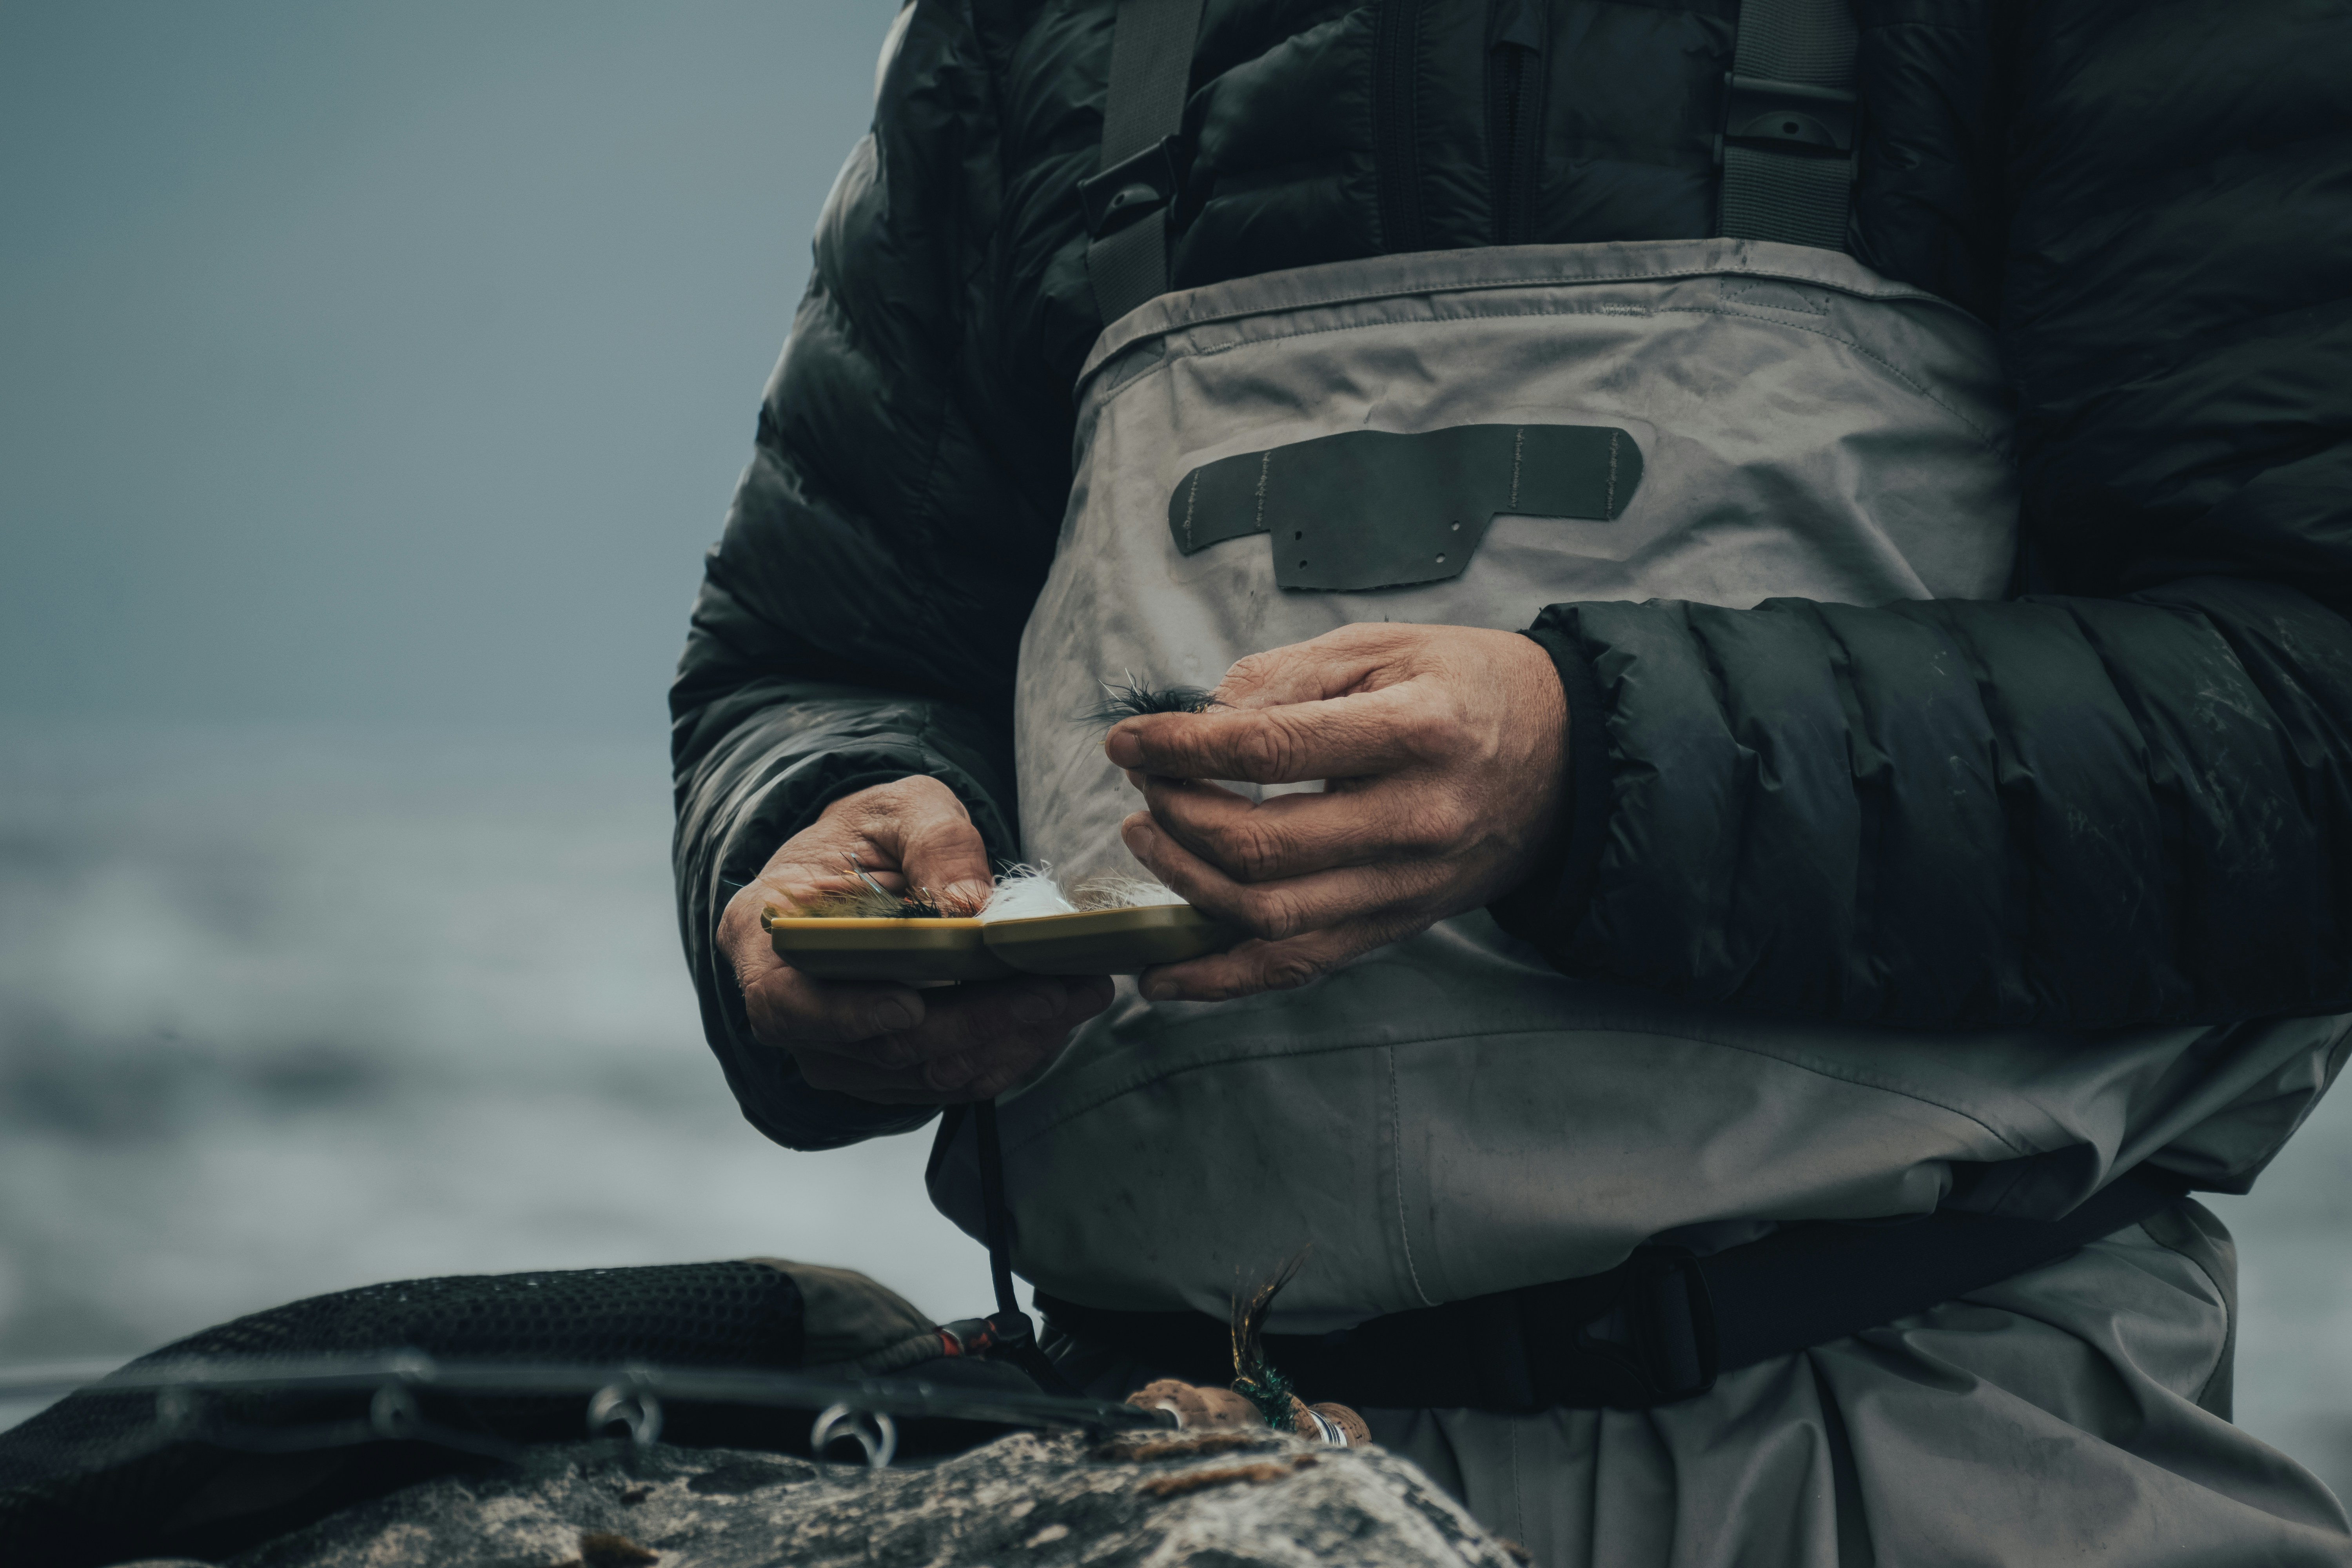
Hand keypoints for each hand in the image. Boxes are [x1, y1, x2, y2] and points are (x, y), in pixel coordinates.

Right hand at [717, 776, 1112, 1103]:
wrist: (867, 870)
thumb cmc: (872, 836)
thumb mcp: (901, 809)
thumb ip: (934, 842)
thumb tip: (970, 905)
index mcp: (766, 942)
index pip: (788, 1001)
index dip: (848, 1014)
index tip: (909, 1007)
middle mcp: (793, 1012)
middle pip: (880, 1046)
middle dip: (974, 1024)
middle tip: (1051, 993)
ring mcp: (840, 1052)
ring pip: (924, 1073)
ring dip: (1006, 1044)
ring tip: (1074, 1000)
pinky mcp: (890, 1071)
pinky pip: (948, 1081)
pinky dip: (1005, 1055)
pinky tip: (1055, 1021)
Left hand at [1106, 623, 1566, 1001]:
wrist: (1568, 760)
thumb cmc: (1469, 689)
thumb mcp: (1386, 647)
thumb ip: (1288, 677)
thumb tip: (1201, 721)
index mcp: (1417, 731)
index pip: (1270, 749)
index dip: (1180, 748)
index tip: (1128, 742)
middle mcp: (1416, 819)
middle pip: (1262, 843)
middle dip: (1177, 815)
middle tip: (1146, 787)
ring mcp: (1409, 885)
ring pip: (1271, 915)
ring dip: (1186, 884)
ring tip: (1149, 840)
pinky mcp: (1399, 925)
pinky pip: (1299, 967)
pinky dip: (1221, 979)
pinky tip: (1160, 973)